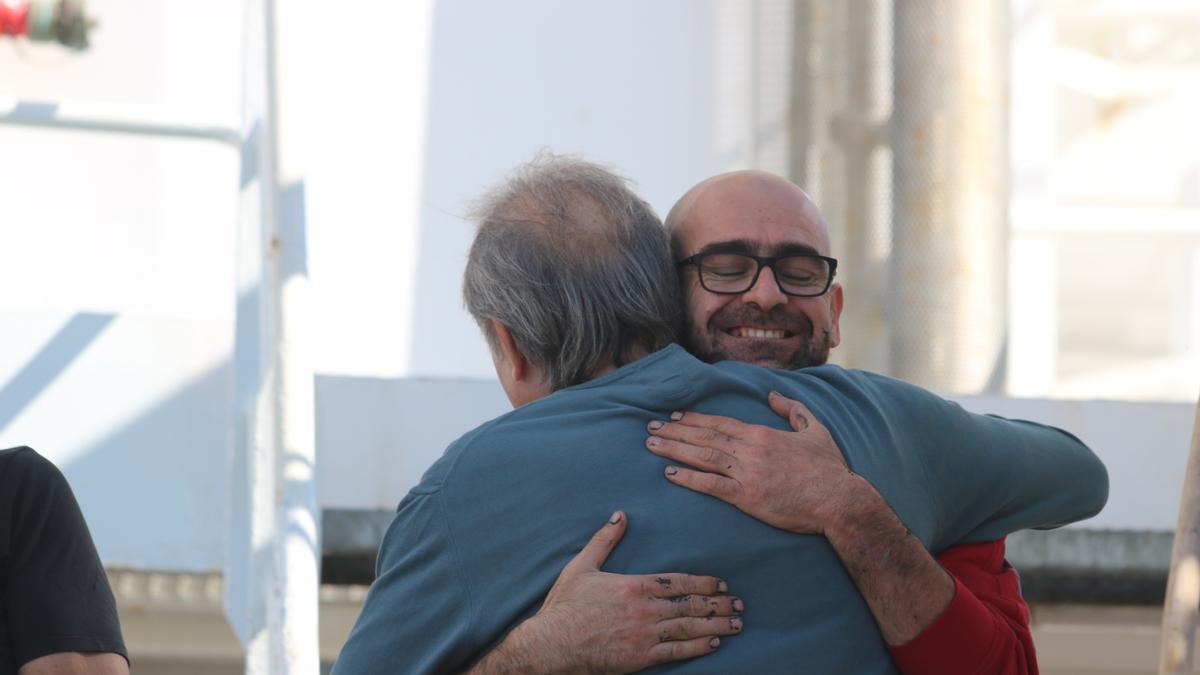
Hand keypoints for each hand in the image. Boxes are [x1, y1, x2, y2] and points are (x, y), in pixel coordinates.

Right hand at [473, 511, 742, 673]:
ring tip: (736, 623)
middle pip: (690, 604)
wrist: (553, 643)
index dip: (704, 583)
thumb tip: (620, 516)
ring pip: (689, 627)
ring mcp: (645, 634)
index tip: (721, 584)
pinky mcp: (641, 657)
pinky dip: (697, 647)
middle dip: (718, 604)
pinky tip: (714, 643)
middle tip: (739, 604)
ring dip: (717, 624)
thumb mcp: (582, 566)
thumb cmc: (565, 605)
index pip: (678, 581)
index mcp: (633, 585)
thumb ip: (604, 540)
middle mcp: (645, 609)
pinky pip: (676, 651)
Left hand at [645, 391, 861, 534]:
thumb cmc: (828, 467)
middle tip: (650, 426)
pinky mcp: (747, 497)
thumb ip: (792, 409)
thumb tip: (772, 395)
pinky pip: (711, 486)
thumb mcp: (814, 429)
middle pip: (704, 437)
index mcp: (762, 434)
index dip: (694, 420)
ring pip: (703, 457)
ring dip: (674, 449)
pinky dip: (689, 478)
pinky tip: (670, 474)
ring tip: (651, 444)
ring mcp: (747, 473)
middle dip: (674, 431)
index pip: (720, 423)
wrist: (838, 500)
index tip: (674, 416)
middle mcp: (750, 450)